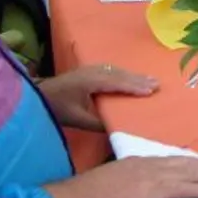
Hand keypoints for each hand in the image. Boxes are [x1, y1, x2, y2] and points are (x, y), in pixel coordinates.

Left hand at [37, 63, 157, 130]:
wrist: (39, 96)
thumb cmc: (57, 108)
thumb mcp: (77, 120)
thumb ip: (97, 124)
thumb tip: (118, 128)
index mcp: (89, 81)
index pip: (116, 83)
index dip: (134, 86)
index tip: (151, 91)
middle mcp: (91, 71)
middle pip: (119, 74)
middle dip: (138, 79)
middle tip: (158, 84)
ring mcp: (89, 69)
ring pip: (116, 70)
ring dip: (133, 76)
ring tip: (150, 80)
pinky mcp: (88, 71)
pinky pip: (111, 70)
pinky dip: (124, 74)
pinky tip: (131, 77)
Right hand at [44, 155, 197, 197]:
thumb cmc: (90, 193)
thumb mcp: (110, 181)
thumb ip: (124, 182)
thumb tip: (131, 189)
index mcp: (135, 162)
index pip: (166, 160)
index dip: (184, 162)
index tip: (197, 164)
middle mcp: (147, 165)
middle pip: (181, 163)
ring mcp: (152, 177)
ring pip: (186, 173)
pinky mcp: (154, 191)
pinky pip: (182, 188)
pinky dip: (197, 189)